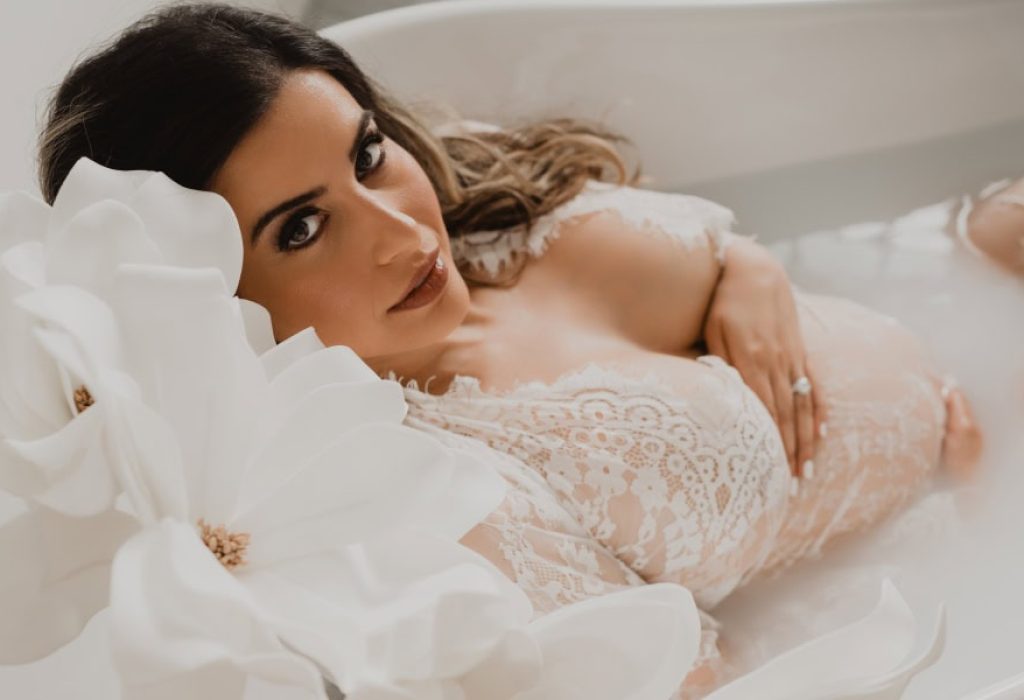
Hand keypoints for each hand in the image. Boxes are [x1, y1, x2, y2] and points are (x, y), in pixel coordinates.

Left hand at [701, 237, 825, 477]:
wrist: (753, 269)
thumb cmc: (722, 304)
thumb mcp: (713, 332)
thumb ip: (720, 364)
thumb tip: (724, 398)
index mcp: (751, 361)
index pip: (763, 414)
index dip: (769, 446)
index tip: (769, 476)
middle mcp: (776, 364)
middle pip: (785, 418)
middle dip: (789, 455)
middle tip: (792, 489)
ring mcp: (791, 359)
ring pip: (801, 407)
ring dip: (805, 442)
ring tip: (808, 472)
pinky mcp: (799, 351)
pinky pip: (812, 387)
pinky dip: (817, 413)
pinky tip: (821, 433)